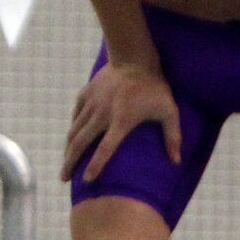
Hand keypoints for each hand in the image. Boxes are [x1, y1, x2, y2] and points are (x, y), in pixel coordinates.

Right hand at [64, 59, 179, 181]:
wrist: (133, 59)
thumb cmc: (155, 87)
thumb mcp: (169, 112)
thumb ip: (173, 137)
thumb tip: (176, 162)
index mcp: (121, 120)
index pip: (105, 148)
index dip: (95, 165)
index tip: (87, 180)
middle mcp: (102, 113)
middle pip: (80, 142)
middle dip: (70, 161)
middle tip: (64, 177)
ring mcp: (91, 103)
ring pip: (74, 130)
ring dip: (68, 148)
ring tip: (65, 162)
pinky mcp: (85, 94)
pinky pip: (76, 115)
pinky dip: (73, 129)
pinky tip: (73, 138)